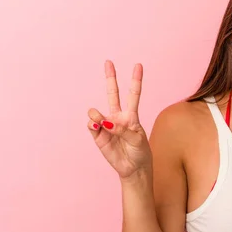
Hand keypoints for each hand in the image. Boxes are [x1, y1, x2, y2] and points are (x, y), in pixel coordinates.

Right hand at [87, 60, 151, 179]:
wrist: (133, 169)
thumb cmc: (139, 152)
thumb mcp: (137, 140)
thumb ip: (122, 129)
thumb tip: (105, 122)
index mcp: (132, 116)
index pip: (134, 94)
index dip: (136, 80)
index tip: (138, 65)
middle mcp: (118, 117)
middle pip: (113, 94)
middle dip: (111, 78)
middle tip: (108, 62)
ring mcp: (107, 125)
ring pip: (97, 112)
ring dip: (97, 115)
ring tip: (100, 122)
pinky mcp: (98, 135)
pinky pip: (92, 125)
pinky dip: (92, 124)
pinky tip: (96, 126)